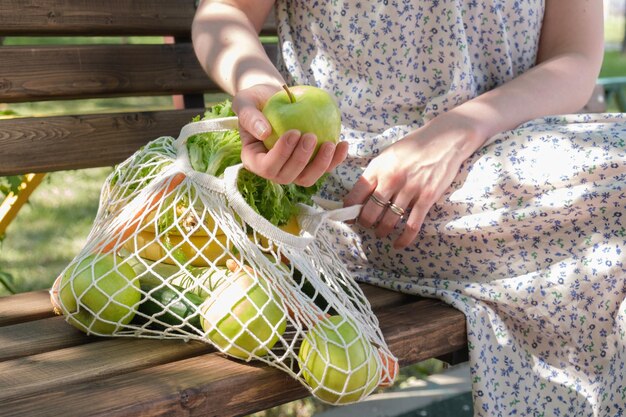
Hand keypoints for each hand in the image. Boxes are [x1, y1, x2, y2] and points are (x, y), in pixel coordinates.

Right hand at [233, 84, 348, 185]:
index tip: (294, 132)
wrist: (274, 99)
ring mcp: (292, 170)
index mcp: (254, 160)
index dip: (281, 154)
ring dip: (321, 165)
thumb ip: (249, 116)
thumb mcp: (245, 102)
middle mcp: (273, 170)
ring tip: (330, 143)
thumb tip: (265, 133)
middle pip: (287, 177)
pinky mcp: (309, 165)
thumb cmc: (256, 100)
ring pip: (307, 179)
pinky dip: (335, 159)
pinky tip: (343, 144)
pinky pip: (323, 168)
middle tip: (311, 135)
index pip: (266, 167)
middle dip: (301, 160)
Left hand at [343, 114, 483, 248]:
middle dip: (365, 223)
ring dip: (382, 231)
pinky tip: (398, 244)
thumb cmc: (414, 146)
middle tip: (366, 226)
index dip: (349, 209)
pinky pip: (412, 225)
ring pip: (389, 221)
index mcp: (378, 167)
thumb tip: (359, 195)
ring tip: (381, 233)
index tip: (349, 216)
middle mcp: (391, 179)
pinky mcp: (427, 197)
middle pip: (370, 212)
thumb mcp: (388, 155)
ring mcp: (410, 189)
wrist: (445, 139)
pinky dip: (404, 238)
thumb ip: (375, 173)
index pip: (356, 194)